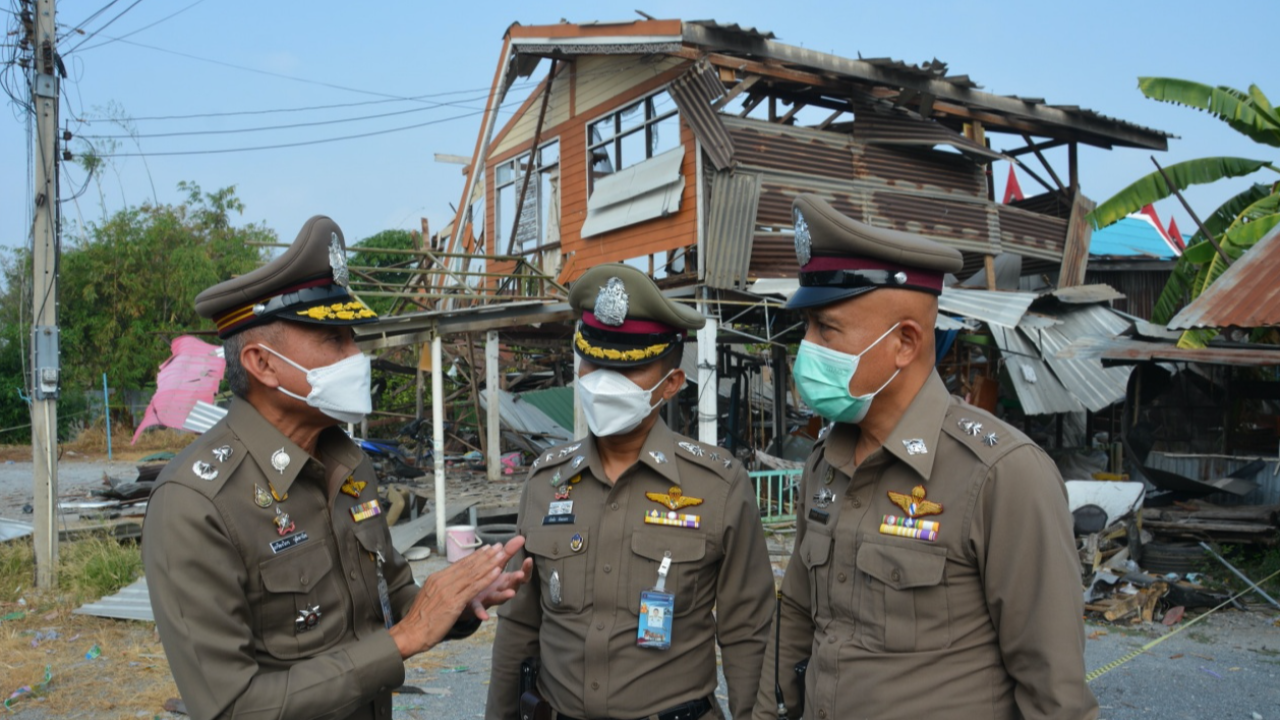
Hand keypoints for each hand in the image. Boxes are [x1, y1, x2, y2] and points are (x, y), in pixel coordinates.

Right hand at [388, 542, 512, 658]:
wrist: (411, 633)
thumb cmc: (419, 619)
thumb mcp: (428, 597)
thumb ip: (439, 588)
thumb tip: (447, 583)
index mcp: (436, 579)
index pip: (459, 564)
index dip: (474, 556)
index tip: (486, 549)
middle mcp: (442, 581)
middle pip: (468, 565)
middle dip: (485, 555)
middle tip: (498, 546)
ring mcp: (448, 591)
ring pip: (473, 574)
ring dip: (489, 563)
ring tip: (501, 554)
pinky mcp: (454, 602)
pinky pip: (473, 587)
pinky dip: (486, 578)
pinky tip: (496, 572)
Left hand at [466, 535, 531, 620]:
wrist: (468, 600)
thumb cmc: (487, 581)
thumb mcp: (497, 566)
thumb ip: (508, 553)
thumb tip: (521, 537)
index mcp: (505, 579)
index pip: (520, 575)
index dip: (526, 569)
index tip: (529, 560)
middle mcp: (499, 589)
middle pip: (511, 585)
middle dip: (517, 580)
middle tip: (521, 574)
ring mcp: (488, 598)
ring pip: (498, 597)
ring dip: (505, 596)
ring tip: (511, 594)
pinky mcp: (475, 604)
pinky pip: (479, 609)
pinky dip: (482, 613)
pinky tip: (484, 617)